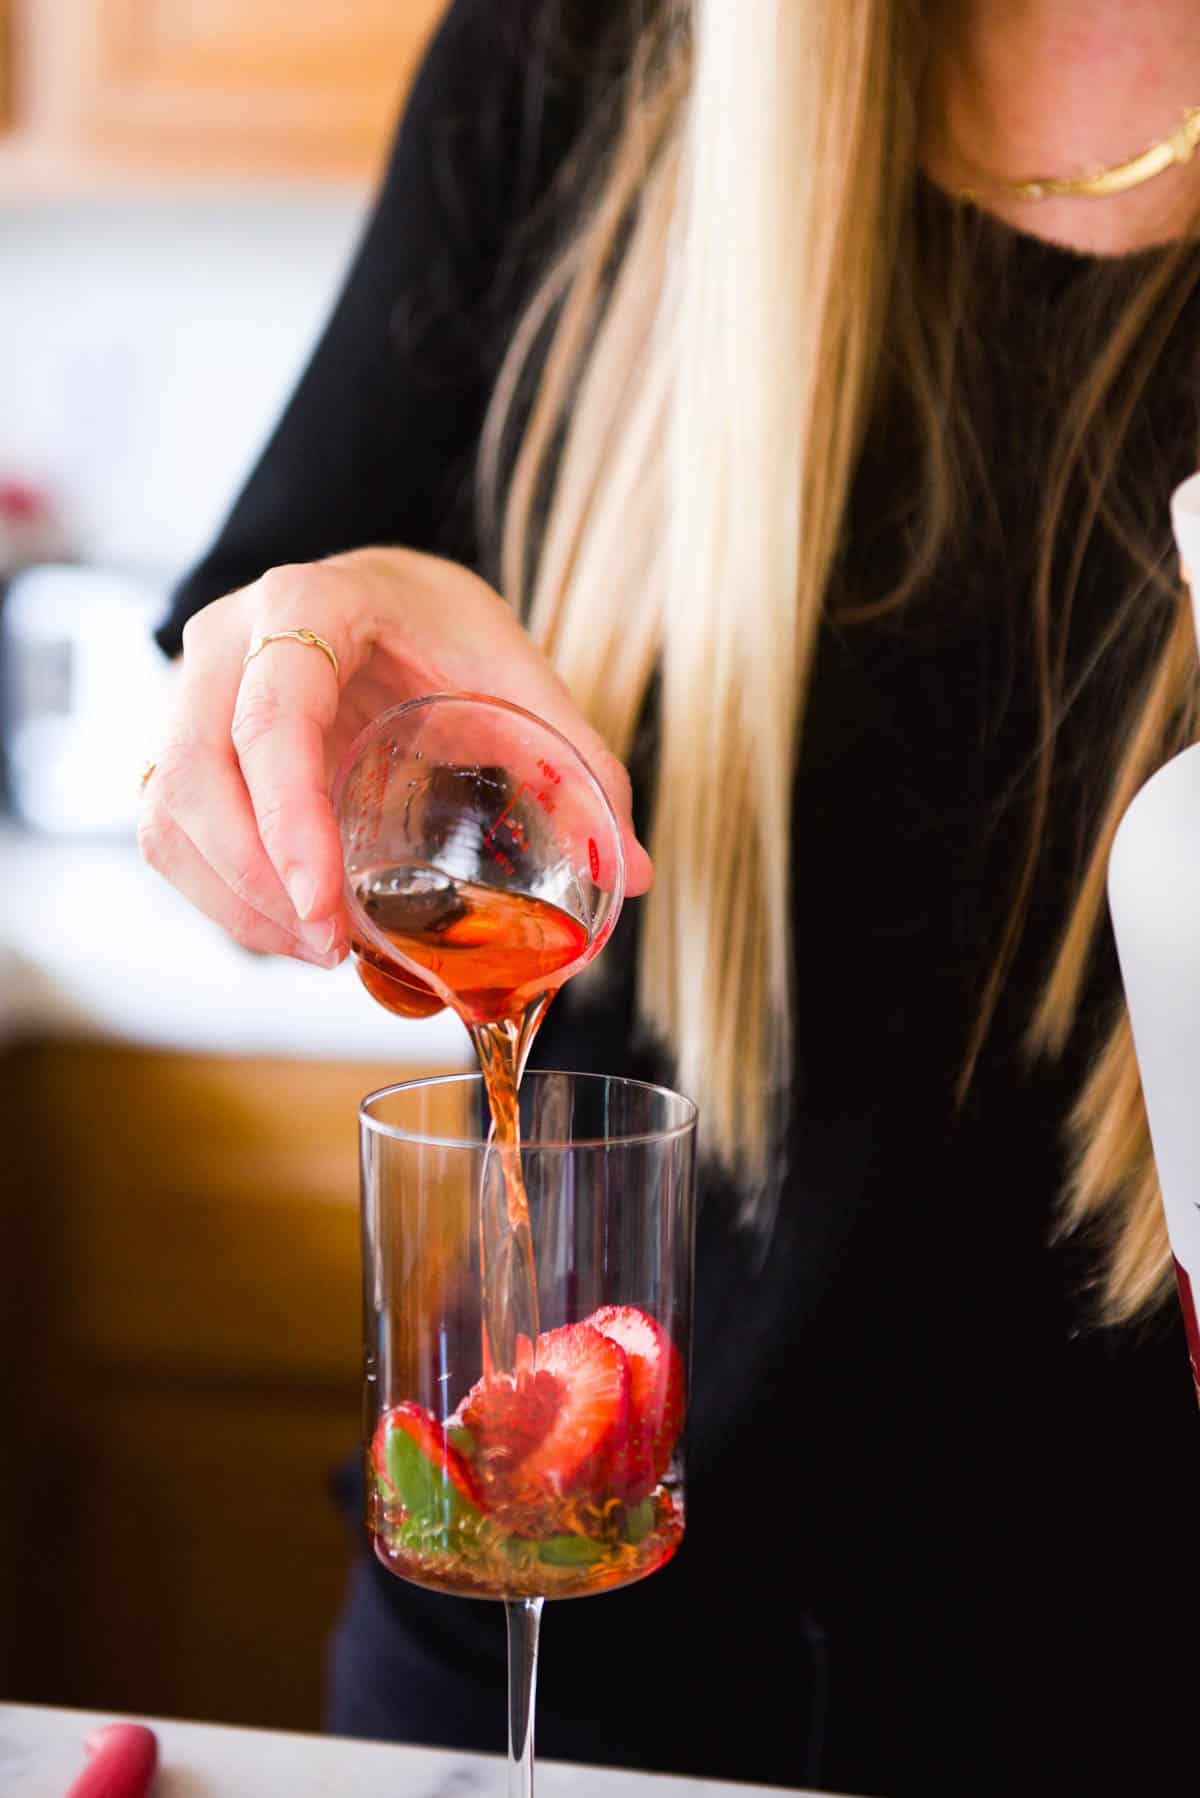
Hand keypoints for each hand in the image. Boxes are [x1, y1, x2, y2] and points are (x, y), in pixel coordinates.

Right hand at [138, 548, 652, 964]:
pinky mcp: (184, 746)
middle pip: (193, 778)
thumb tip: (632, 873)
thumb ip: (572, 761)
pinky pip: (172, 835)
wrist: (380, 591)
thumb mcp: (513, 671)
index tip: (324, 903)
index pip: (269, 717)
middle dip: (256, 884)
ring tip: (322, 949)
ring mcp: (190, 693)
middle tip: (335, 948)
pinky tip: (293, 930)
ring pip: (168, 817)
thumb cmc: (439, 623)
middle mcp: (225, 642)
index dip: (285, 819)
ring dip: (236, 903)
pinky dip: (224, 897)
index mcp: (304, 606)